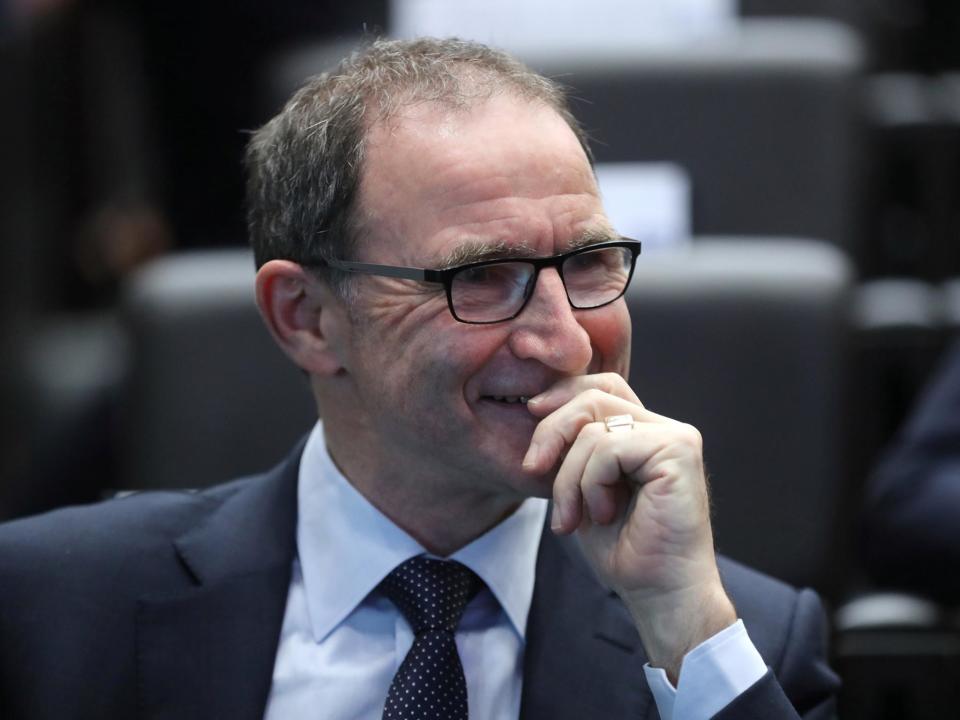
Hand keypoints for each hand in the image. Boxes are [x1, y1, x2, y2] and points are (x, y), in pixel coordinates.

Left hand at [522, 373, 735, 680]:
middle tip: (533, 469)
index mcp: (645, 432)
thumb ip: (573, 445)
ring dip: (569, 478)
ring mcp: (676, 437)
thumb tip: (538, 403)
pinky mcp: (678, 450)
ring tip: (576, 517)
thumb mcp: (582, 487)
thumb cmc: (623, 549)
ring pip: (593, 427)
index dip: (562, 394)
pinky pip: (608, 447)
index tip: (531, 412)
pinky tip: (603, 514)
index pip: (600, 387)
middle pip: (593, 397)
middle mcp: (665, 428)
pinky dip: (590, 484)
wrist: (658, 593)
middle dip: (551, 431)